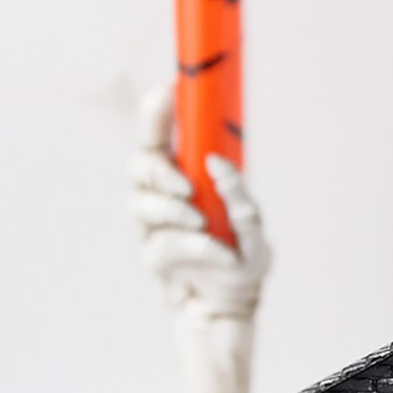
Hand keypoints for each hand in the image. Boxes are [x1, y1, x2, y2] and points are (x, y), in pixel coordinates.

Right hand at [131, 84, 269, 318]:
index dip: (157, 110)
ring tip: (203, 222)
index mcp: (182, 175)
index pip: (160, 135)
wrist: (234, 304)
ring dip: (174, 211)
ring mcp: (152, 227)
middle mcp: (160, 196)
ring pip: (143, 205)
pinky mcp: (155, 258)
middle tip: (186, 185)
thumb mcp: (253, 224)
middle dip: (159, 170)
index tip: (168, 89)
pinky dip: (193, 246)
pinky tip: (217, 252)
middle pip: (139, 165)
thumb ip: (239, 194)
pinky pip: (162, 245)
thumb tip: (218, 164)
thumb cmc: (242, 256)